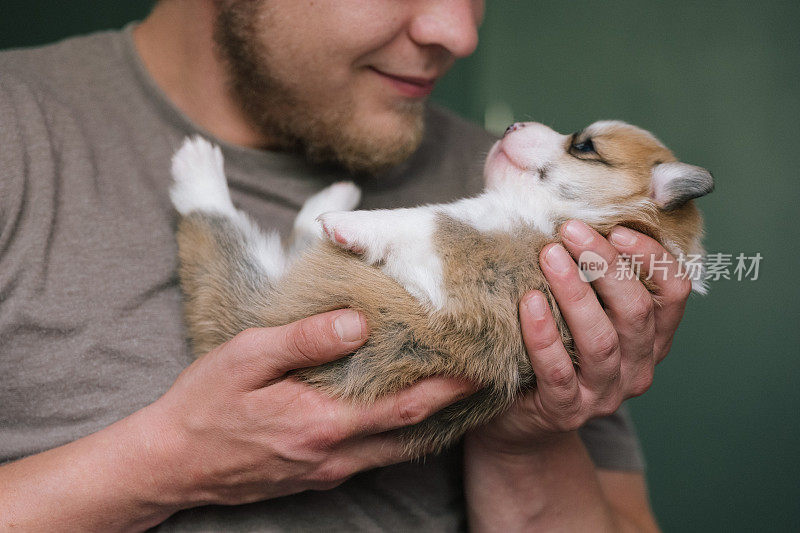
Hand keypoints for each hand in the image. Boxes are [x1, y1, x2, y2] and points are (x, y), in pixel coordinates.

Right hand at [141, 309, 472, 507]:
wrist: (170, 463)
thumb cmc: (204, 405)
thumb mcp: (247, 358)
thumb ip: (305, 340)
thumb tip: (360, 322)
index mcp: (323, 423)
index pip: (405, 406)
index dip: (449, 388)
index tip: (481, 364)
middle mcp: (335, 455)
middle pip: (412, 432)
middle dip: (453, 407)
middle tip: (484, 377)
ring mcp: (327, 471)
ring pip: (395, 449)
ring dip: (429, 423)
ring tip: (456, 394)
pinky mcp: (316, 476)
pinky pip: (372, 456)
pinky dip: (398, 434)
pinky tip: (401, 413)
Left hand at [470, 219, 691, 452]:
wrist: (521, 418)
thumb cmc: (551, 346)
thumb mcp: (578, 306)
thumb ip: (584, 265)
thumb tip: (555, 190)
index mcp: (651, 335)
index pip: (673, 291)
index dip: (652, 256)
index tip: (617, 226)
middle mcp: (637, 365)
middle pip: (637, 310)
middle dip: (607, 265)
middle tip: (570, 230)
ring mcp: (603, 392)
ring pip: (602, 340)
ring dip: (576, 293)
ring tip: (548, 256)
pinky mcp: (565, 410)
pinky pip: (558, 372)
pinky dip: (544, 336)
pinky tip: (530, 303)